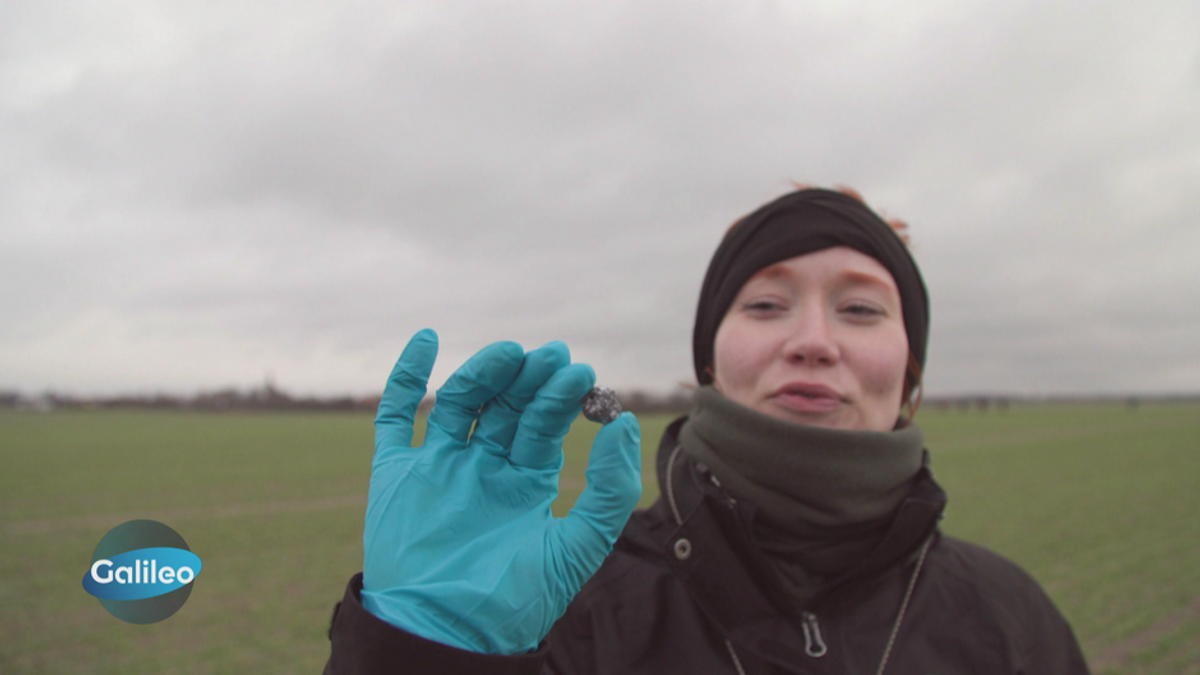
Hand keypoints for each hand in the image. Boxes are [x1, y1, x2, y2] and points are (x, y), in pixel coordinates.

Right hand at [360, 329, 641, 653]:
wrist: (446, 636)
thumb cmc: (515, 601)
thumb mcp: (577, 546)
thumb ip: (608, 488)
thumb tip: (625, 422)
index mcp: (524, 481)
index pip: (543, 423)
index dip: (559, 395)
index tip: (577, 371)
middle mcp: (483, 467)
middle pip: (505, 406)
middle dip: (528, 379)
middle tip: (550, 354)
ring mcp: (439, 467)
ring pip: (460, 402)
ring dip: (483, 373)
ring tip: (508, 352)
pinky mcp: (397, 474)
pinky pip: (397, 417)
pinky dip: (407, 378)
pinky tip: (426, 339)